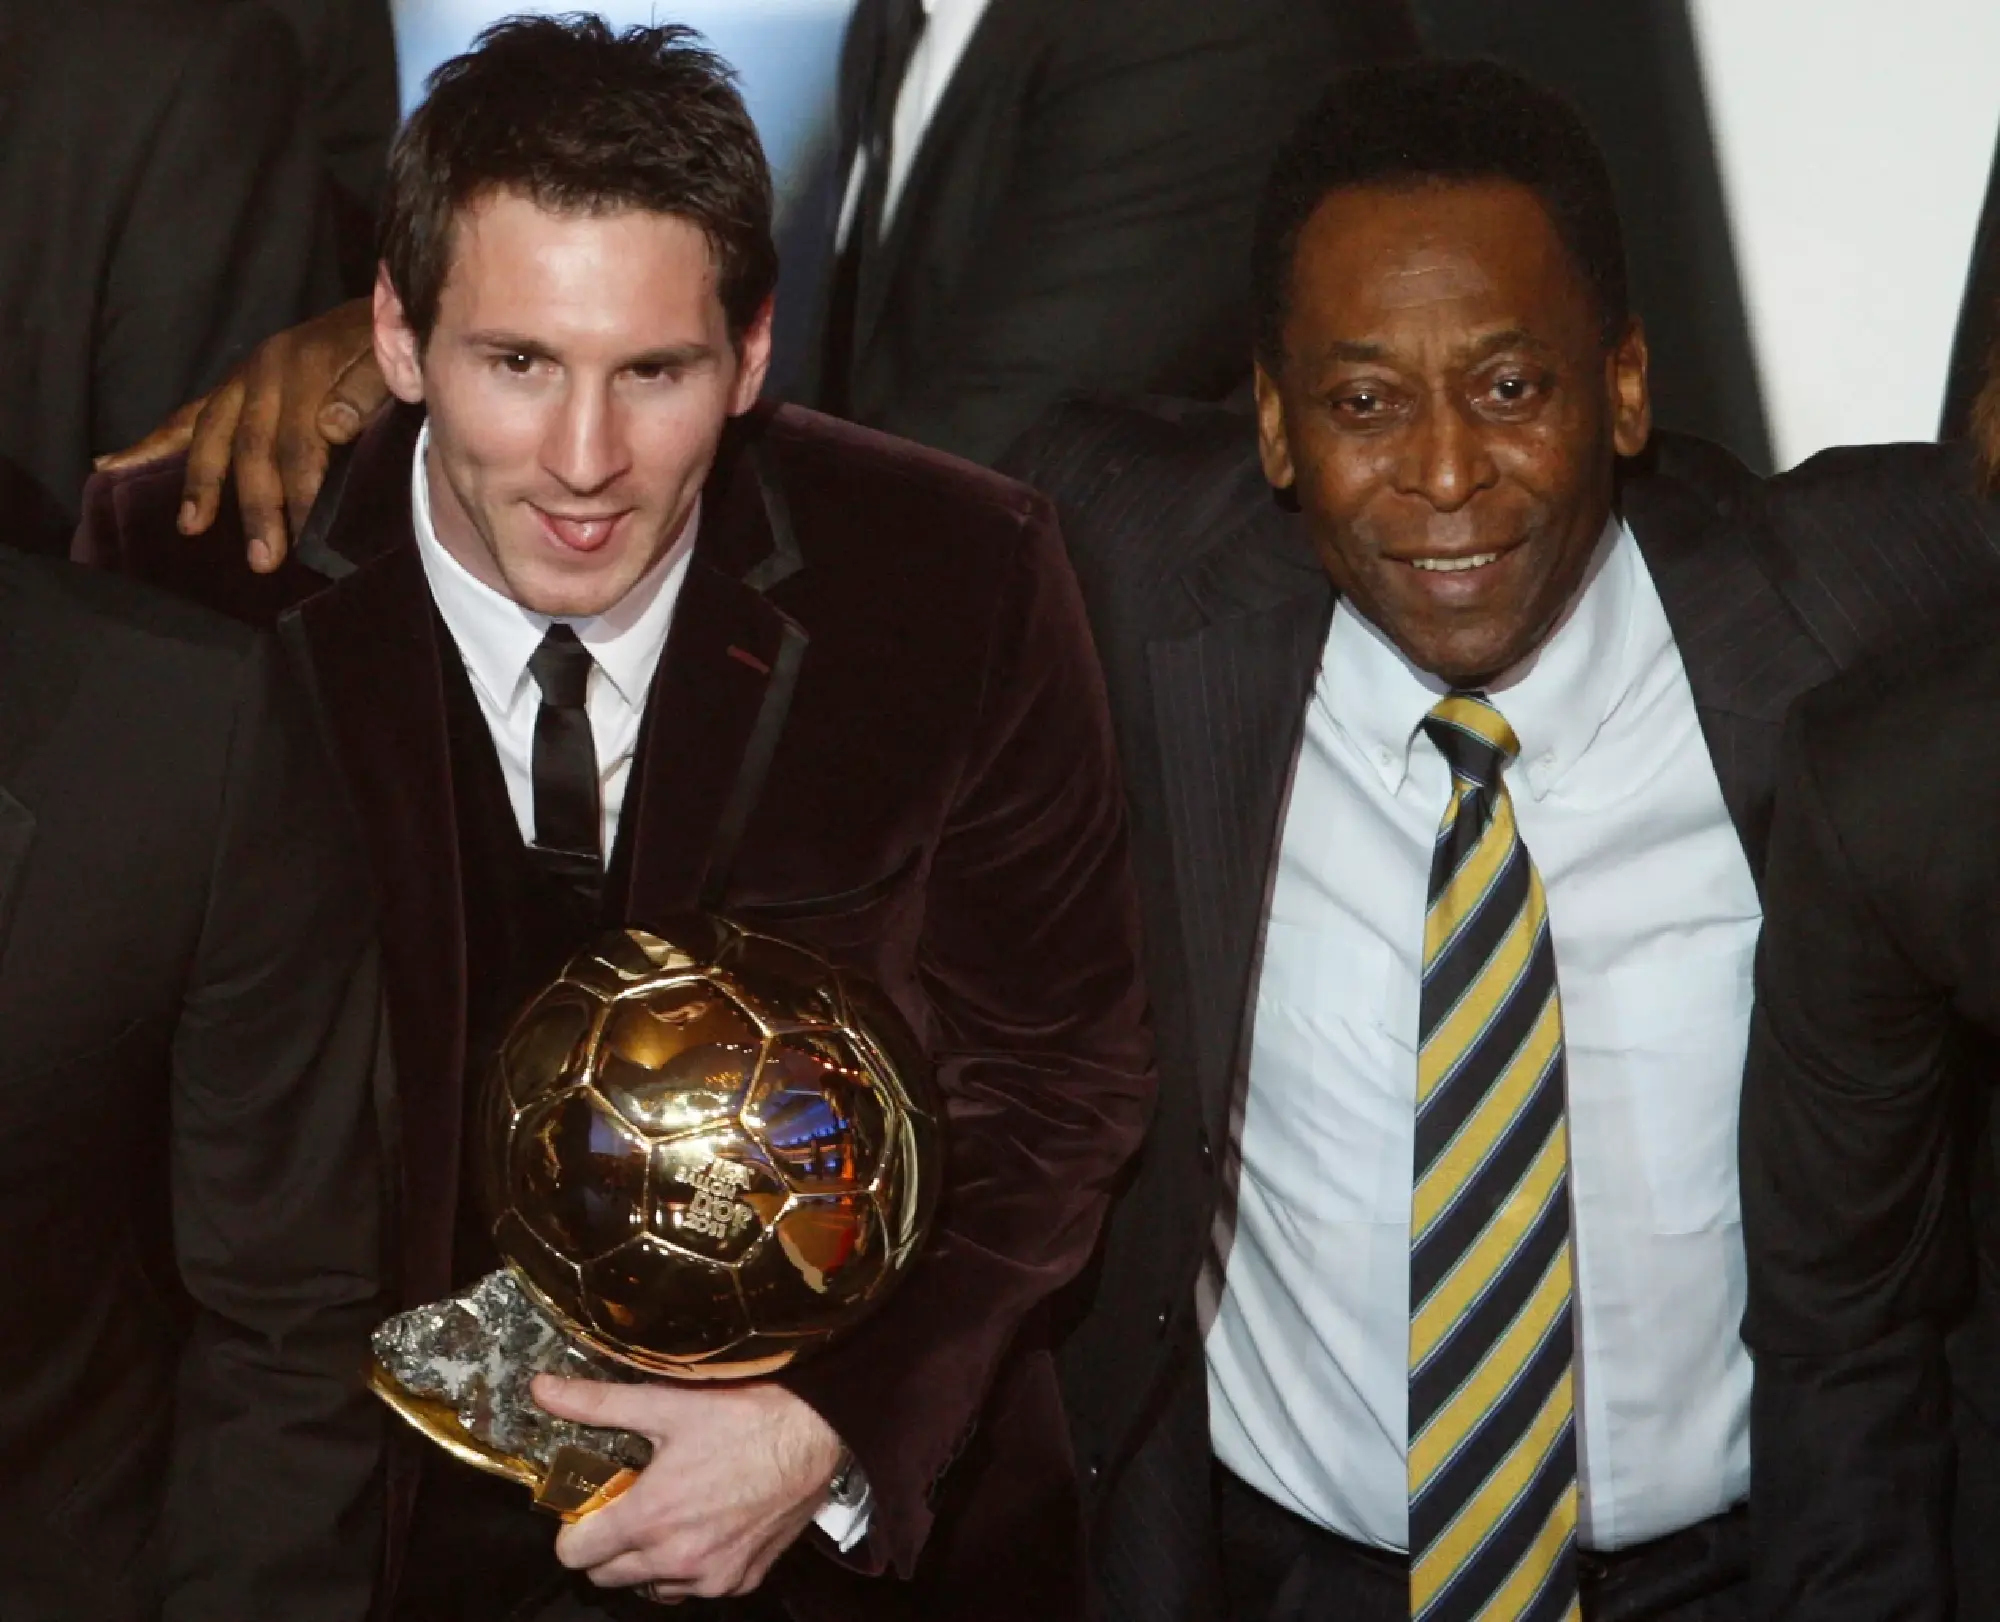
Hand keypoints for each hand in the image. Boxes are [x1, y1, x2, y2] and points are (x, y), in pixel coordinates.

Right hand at [94, 297, 384, 571]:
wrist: (378, 312)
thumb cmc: (387, 349)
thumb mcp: (386, 364)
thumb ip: (364, 392)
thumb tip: (333, 427)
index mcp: (305, 369)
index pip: (298, 444)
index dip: (300, 492)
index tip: (303, 539)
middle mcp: (264, 371)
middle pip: (251, 448)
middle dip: (254, 507)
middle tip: (263, 559)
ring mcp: (242, 377)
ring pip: (211, 434)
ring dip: (199, 484)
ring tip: (191, 526)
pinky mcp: (231, 384)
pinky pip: (187, 417)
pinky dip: (153, 443)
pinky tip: (112, 466)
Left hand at [534, 1374, 844, 1600]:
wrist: (814, 1432)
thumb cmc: (744, 1416)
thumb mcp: (665, 1405)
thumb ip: (597, 1404)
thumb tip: (543, 1389)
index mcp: (650, 1518)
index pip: (574, 1554)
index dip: (575, 1526)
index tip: (594, 1501)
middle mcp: (677, 1558)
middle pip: (606, 1576)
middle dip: (608, 1542)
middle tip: (631, 1500)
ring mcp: (712, 1576)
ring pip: (649, 1587)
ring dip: (648, 1559)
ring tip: (670, 1511)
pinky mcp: (742, 1580)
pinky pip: (695, 1588)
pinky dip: (690, 1566)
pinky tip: (705, 1524)